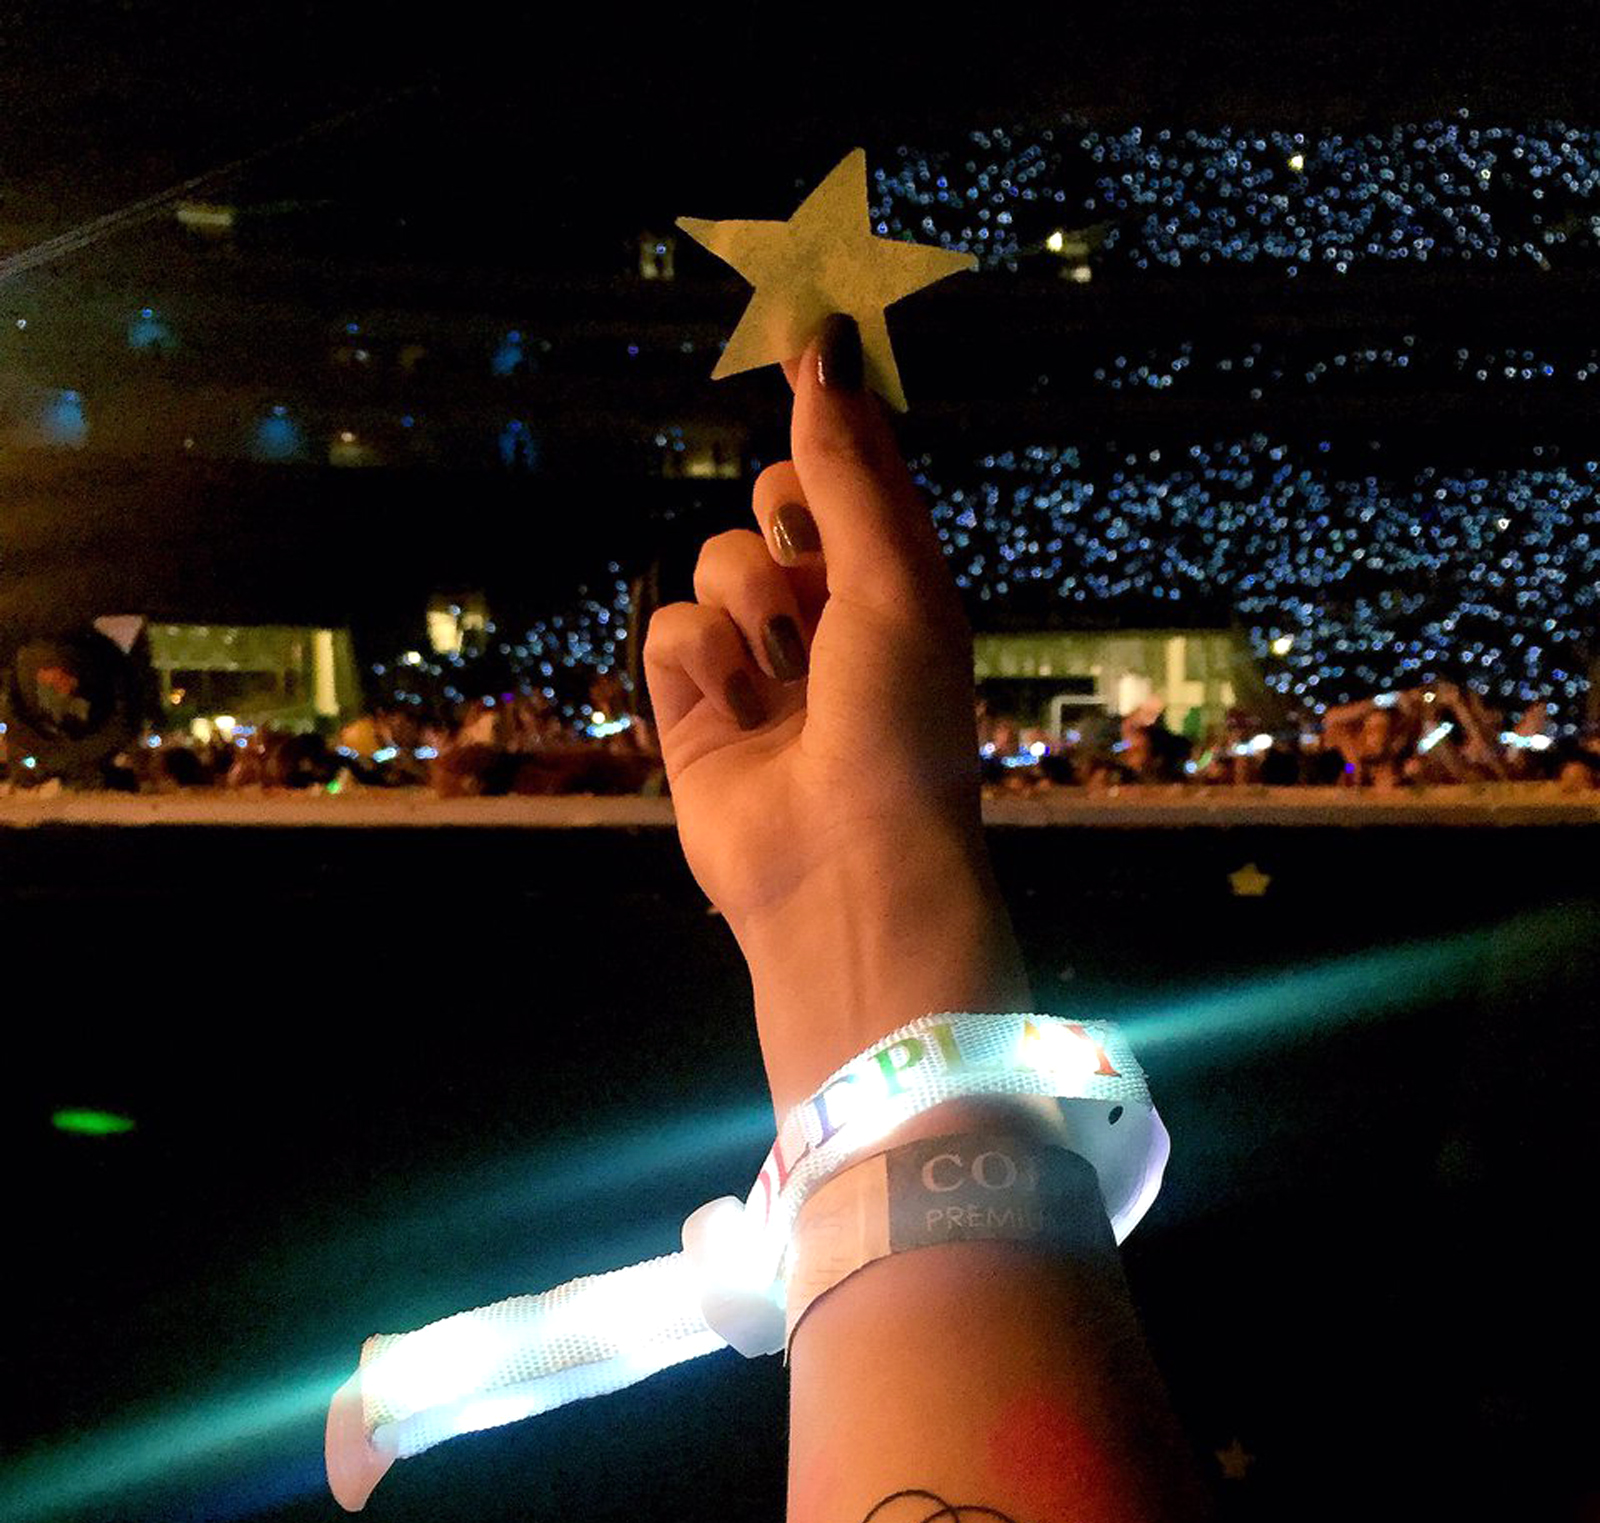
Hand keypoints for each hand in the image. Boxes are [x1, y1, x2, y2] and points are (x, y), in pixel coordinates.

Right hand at [641, 314, 993, 957]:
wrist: (847, 868)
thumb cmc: (901, 726)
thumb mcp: (893, 579)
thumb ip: (848, 469)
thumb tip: (825, 349)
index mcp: (898, 582)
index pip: (855, 469)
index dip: (830, 409)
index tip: (803, 332)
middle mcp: (829, 617)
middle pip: (774, 503)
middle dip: (783, 523)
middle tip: (810, 565)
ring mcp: (759, 665)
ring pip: (717, 563)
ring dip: (746, 603)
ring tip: (783, 671)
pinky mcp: (695, 712)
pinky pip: (670, 629)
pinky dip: (698, 658)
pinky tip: (736, 706)